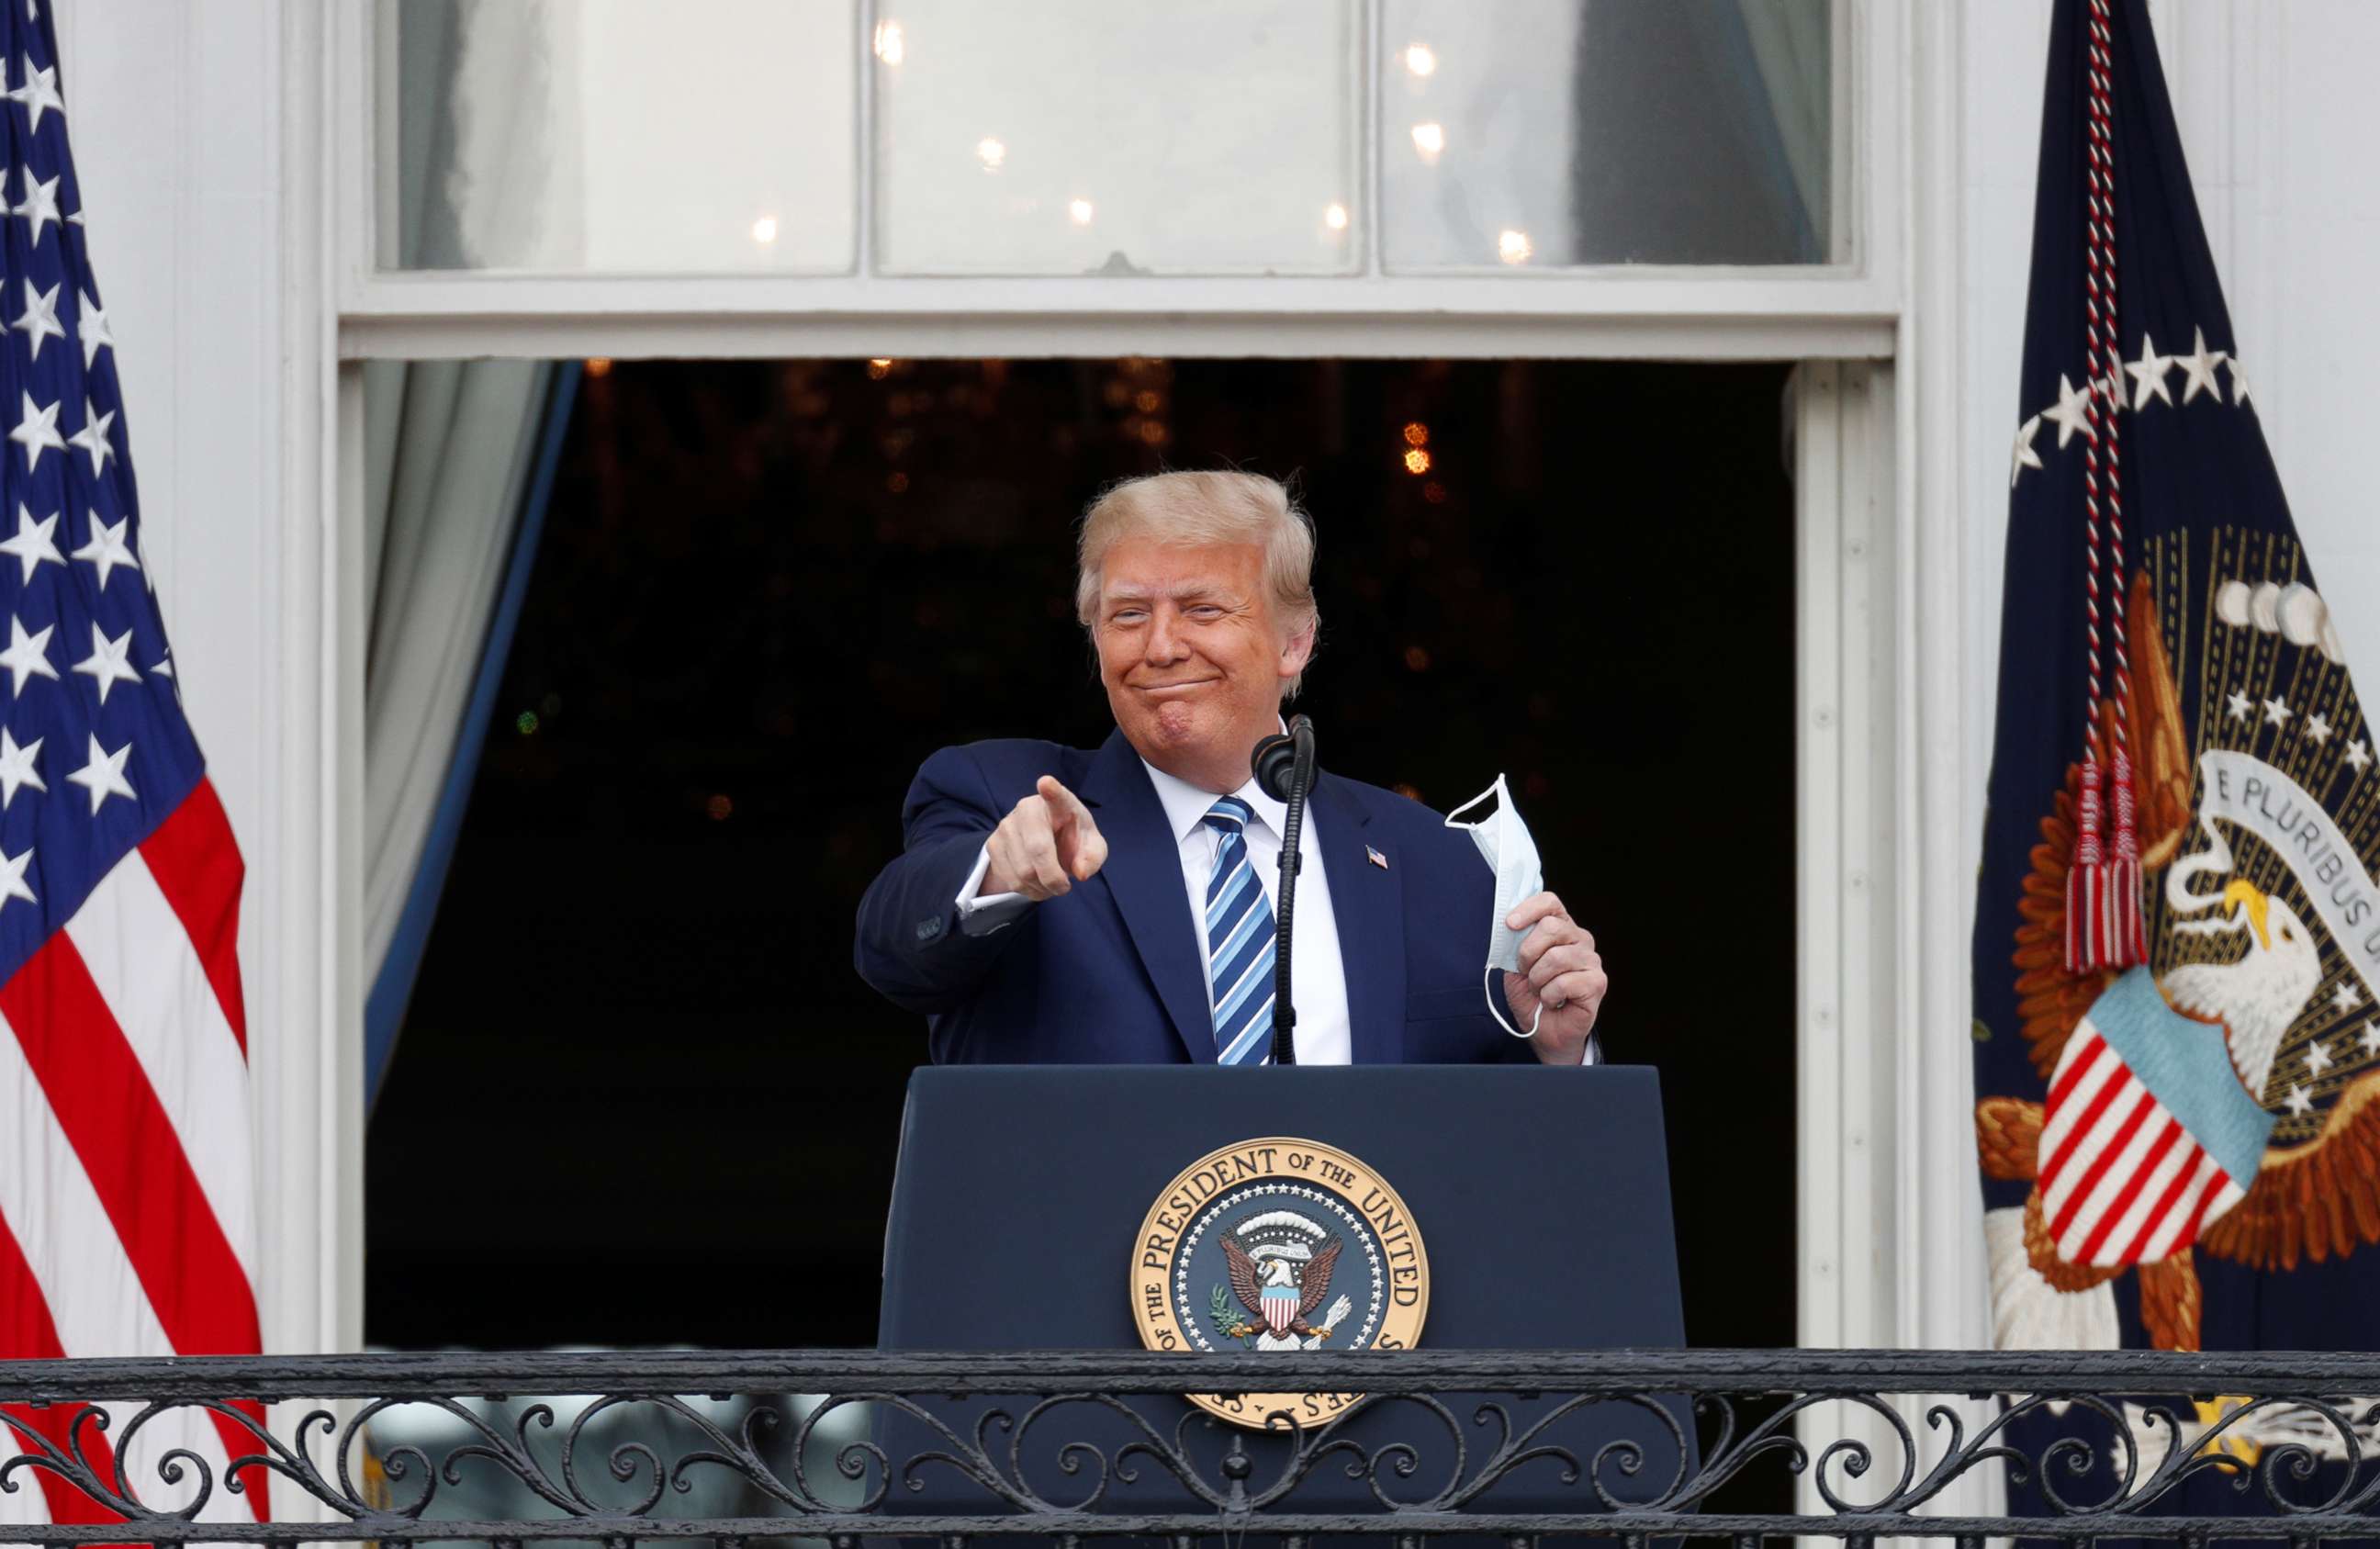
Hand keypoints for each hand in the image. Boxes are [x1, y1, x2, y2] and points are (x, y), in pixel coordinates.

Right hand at [982, 776, 1108, 900]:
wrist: (1045, 842)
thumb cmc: (1072, 839)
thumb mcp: (1091, 847)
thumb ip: (1093, 857)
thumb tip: (1080, 872)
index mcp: (1058, 802)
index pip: (1054, 794)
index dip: (1051, 790)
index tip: (1046, 783)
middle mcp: (1028, 808)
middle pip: (1037, 849)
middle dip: (1053, 877)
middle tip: (1064, 887)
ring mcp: (1006, 826)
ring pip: (1023, 871)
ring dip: (1042, 888)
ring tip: (1051, 885)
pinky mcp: (993, 844)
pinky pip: (1011, 880)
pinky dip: (1028, 891)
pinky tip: (1037, 885)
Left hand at [1499, 891, 1606, 1063]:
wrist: (1544, 1032)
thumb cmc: (1533, 998)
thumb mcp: (1515, 968)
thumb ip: (1514, 946)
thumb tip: (1509, 928)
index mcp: (1560, 929)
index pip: (1550, 903)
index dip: (1529, 909)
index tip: (1510, 924)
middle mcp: (1579, 939)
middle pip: (1551, 927)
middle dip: (1528, 953)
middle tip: (1526, 973)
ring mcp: (1591, 960)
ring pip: (1556, 957)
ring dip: (1538, 979)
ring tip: (1540, 990)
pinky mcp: (1597, 982)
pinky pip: (1564, 981)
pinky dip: (1549, 995)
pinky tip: (1553, 1001)